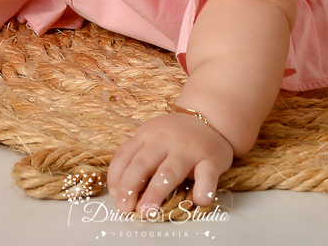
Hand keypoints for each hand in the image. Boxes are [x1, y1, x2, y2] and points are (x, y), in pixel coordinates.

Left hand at [107, 112, 232, 216]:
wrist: (211, 117)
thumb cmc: (177, 136)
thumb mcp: (152, 138)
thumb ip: (137, 159)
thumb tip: (120, 193)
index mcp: (147, 135)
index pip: (125, 155)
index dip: (116, 177)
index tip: (116, 197)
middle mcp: (165, 140)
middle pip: (143, 164)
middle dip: (130, 187)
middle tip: (125, 208)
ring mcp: (189, 150)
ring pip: (169, 171)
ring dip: (156, 192)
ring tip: (148, 211)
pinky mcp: (211, 159)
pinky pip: (207, 176)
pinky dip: (203, 189)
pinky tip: (198, 201)